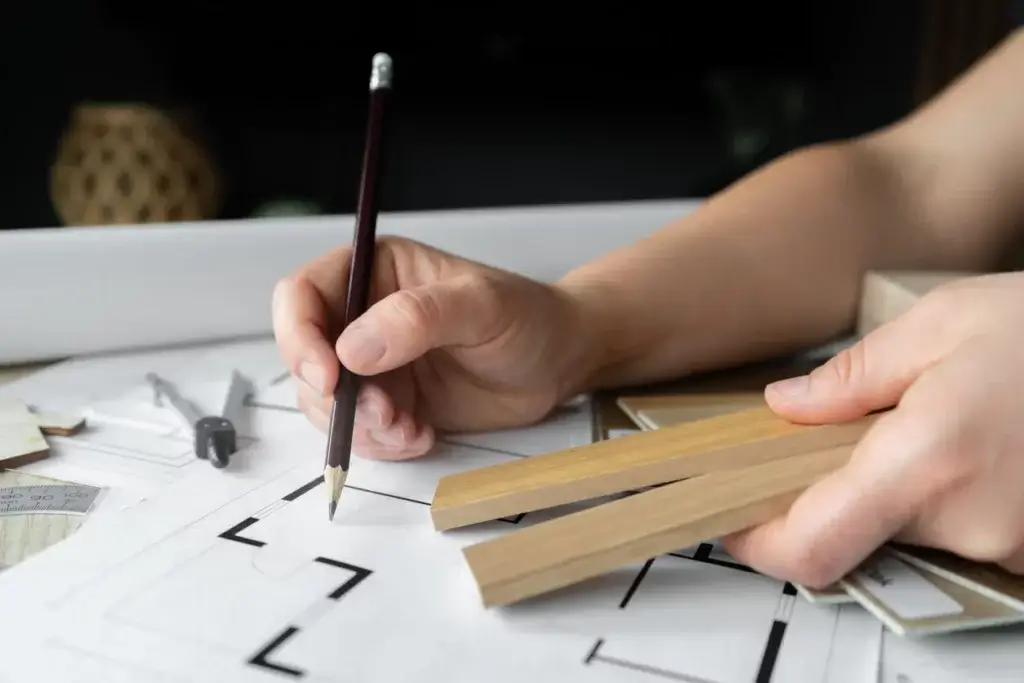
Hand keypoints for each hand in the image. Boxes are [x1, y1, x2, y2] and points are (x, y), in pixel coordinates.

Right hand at [271, 237, 591, 459]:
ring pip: (325, 402)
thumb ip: (419, 318)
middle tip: (381, 413)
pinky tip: (421, 436)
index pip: (302, 295)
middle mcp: (362, 316)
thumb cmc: (528, 318)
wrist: (558, 364)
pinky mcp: (389, 403)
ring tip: (410, 427)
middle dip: (332, 395)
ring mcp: (373, 364)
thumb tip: (354, 348)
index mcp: (374, 271)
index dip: (300, 335)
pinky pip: (358, 431)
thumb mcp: (481, 306)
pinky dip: (382, 443)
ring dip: (360, 425)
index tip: (327, 376)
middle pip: (304, 355)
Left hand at [723, 272, 1023, 585]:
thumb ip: (853, 376)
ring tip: (926, 425)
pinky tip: (966, 446)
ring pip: (908, 531)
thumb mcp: (941, 322)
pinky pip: (959, 532)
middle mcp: (971, 521)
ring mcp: (1010, 544)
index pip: (813, 545)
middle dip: (833, 491)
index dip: (759, 544)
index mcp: (930, 460)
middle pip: (855, 534)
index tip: (732, 521)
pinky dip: (941, 497)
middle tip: (840, 435)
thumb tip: (786, 406)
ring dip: (895, 489)